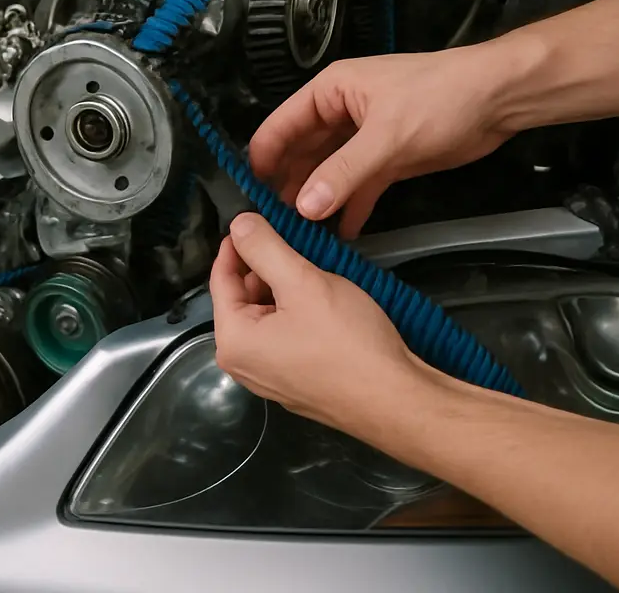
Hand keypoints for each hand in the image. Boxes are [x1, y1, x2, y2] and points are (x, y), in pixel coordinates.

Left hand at [210, 213, 427, 433]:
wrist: (397, 401)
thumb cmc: (347, 341)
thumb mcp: (303, 283)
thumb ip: (265, 249)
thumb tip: (238, 223)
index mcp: (232, 342)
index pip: (221, 279)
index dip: (237, 244)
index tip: (254, 217)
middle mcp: (242, 365)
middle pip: (242, 299)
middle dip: (262, 267)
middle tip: (291, 239)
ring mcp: (269, 379)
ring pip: (265, 317)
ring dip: (282, 290)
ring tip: (310, 267)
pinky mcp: (296, 385)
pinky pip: (283, 338)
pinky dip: (295, 314)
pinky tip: (321, 300)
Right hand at [248, 46, 516, 237]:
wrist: (500, 99)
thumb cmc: (440, 100)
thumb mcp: (387, 137)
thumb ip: (343, 173)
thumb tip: (303, 208)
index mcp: (330, 93)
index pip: (281, 127)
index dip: (264, 160)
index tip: (249, 197)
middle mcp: (340, 115)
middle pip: (302, 154)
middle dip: (288, 187)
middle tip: (274, 226)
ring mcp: (364, 139)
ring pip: (328, 174)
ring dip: (317, 202)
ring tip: (299, 236)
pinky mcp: (388, 159)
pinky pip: (358, 187)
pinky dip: (349, 208)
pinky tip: (339, 235)